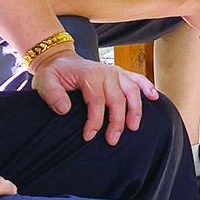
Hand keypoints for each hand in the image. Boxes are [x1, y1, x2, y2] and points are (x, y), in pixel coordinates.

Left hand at [32, 50, 157, 145]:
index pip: (97, 101)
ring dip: (135, 110)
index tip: (89, 137)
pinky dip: (147, 87)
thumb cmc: (53, 73)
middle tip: (113, 140)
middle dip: (117, 121)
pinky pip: (138, 79)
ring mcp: (116, 72)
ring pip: (131, 91)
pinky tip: (154, 98)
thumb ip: (53, 95)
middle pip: (117, 99)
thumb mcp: (44, 82)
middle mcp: (106, 72)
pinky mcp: (120, 73)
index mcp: (89, 74)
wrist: (59, 59)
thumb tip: (65, 110)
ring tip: (134, 127)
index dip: (95, 121)